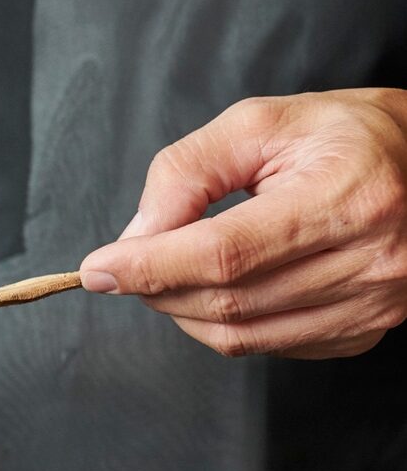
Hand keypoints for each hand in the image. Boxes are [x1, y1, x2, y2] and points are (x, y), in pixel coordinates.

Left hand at [80, 89, 406, 358]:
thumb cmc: (347, 137)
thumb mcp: (264, 123)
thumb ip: (190, 170)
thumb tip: (137, 234)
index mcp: (348, 196)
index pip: (224, 253)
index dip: (150, 266)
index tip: (98, 269)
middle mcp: (370, 260)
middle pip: (225, 301)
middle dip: (158, 287)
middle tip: (126, 266)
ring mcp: (371, 306)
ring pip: (238, 336)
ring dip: (182, 311)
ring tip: (170, 273)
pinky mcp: (360, 334)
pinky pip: (265, 347)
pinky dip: (223, 325)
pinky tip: (220, 290)